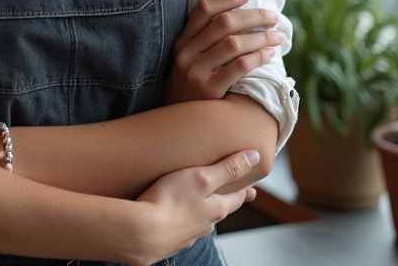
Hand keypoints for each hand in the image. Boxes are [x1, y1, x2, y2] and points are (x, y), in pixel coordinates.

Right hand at [125, 149, 258, 264]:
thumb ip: (228, 169)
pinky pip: (181, 226)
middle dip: (223, 201)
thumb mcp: (202, 178)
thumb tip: (255, 157)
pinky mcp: (170, 239)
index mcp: (216, 209)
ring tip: (197, 201)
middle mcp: (205, 224)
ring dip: (201, 211)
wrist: (143, 233)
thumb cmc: (172, 202)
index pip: (236, 198)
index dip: (244, 190)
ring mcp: (188, 234)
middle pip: (219, 210)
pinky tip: (173, 213)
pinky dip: (181, 218)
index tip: (252, 188)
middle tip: (227, 193)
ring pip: (200, 220)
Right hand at [164, 0, 284, 103]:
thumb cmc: (189, 89)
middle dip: (253, 16)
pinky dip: (258, 57)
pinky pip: (240, 67)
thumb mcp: (187, 61)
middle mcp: (186, 53)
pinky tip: (271, 55)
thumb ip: (203, 42)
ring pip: (235, 43)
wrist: (176, 126)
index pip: (203, 9)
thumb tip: (238, 19)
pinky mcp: (209, 90)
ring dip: (262, 37)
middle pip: (224, 23)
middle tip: (273, 16)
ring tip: (278, 37)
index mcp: (181, 41)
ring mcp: (196, 71)